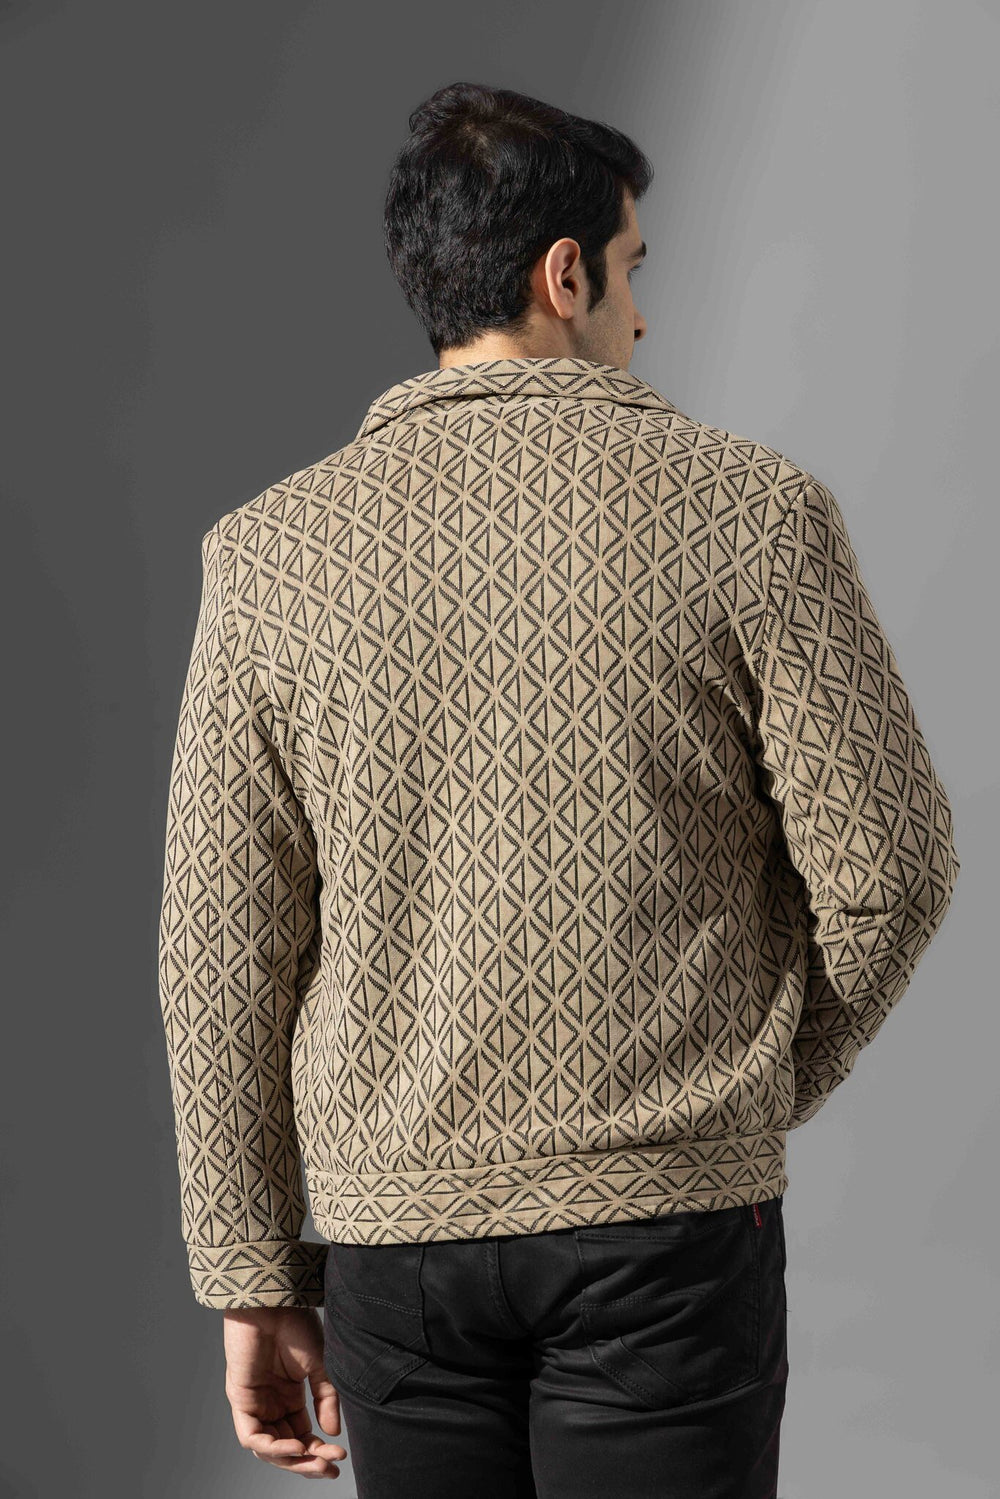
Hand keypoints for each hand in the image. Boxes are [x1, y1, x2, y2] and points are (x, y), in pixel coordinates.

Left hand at [223, 1306, 347, 1478]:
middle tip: (330, 1469)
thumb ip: (326, 1398)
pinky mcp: (240, 1399)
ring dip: (291, 1459)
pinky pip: (252, 1437)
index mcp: (290, 1396)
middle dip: (307, 1463)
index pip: (304, 1435)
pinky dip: (273, 1447)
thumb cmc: (295, 1323)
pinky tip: (295, 1447)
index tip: (340, 1457)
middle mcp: (271, 1403)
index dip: (320, 1451)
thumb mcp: (320, 1365)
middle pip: (286, 1447)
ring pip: (269, 1448)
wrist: (275, 1301)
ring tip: (315, 1460)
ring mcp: (255, 1403)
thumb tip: (332, 1433)